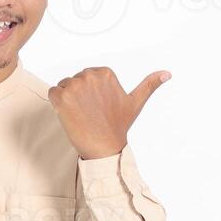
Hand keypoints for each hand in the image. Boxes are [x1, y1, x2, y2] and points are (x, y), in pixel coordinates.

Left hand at [47, 66, 170, 159]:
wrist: (104, 147)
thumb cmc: (118, 126)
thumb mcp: (136, 102)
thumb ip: (149, 84)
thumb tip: (167, 74)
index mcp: (105, 73)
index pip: (87, 75)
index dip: (91, 92)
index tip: (99, 106)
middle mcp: (90, 76)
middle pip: (74, 80)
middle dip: (79, 95)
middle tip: (91, 112)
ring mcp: (75, 86)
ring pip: (63, 86)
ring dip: (68, 100)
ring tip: (82, 114)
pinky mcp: (61, 97)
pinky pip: (53, 93)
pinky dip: (57, 104)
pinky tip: (70, 115)